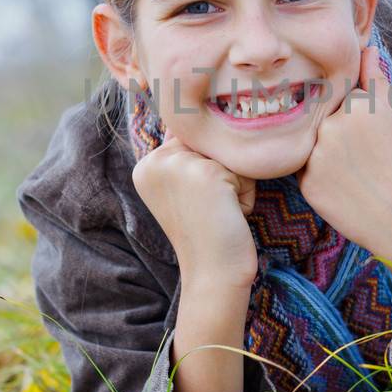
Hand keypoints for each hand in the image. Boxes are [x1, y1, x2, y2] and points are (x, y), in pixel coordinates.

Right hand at [131, 132, 257, 286]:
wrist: (213, 274)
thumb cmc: (206, 234)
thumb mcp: (185, 190)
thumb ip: (188, 157)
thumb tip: (213, 117)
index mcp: (146, 165)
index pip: (191, 141)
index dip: (206, 171)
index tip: (197, 205)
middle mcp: (155, 161)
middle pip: (210, 142)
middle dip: (222, 174)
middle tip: (210, 210)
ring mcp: (179, 165)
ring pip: (228, 154)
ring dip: (236, 183)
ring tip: (220, 212)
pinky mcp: (206, 173)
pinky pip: (244, 169)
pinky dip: (246, 193)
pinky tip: (229, 215)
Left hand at [296, 47, 391, 286]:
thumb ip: (376, 82)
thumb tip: (366, 49)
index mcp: (360, 104)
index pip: (346, 100)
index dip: (361, 121)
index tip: (377, 142)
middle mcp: (333, 125)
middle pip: (327, 121)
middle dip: (342, 137)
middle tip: (370, 162)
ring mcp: (317, 155)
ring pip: (315, 146)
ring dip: (329, 157)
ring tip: (360, 177)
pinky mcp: (307, 184)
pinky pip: (308, 173)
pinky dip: (324, 181)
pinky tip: (348, 192)